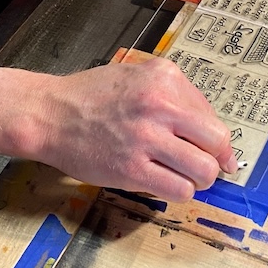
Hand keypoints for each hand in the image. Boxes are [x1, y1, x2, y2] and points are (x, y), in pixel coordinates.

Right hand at [22, 58, 237, 201]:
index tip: (217, 153)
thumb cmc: (91, 96)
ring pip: (203, 170)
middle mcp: (159, 104)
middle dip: (214, 159)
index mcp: (164, 77)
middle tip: (202, 166)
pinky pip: (179, 189)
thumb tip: (211, 131)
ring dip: (198, 179)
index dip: (216, 140)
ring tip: (182, 176)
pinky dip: (179, 191)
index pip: (211, 114)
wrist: (49, 114)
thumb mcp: (137, 76)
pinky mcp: (132, 169)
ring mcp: (146, 138)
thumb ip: (174, 96)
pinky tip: (163, 183)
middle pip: (217, 141)